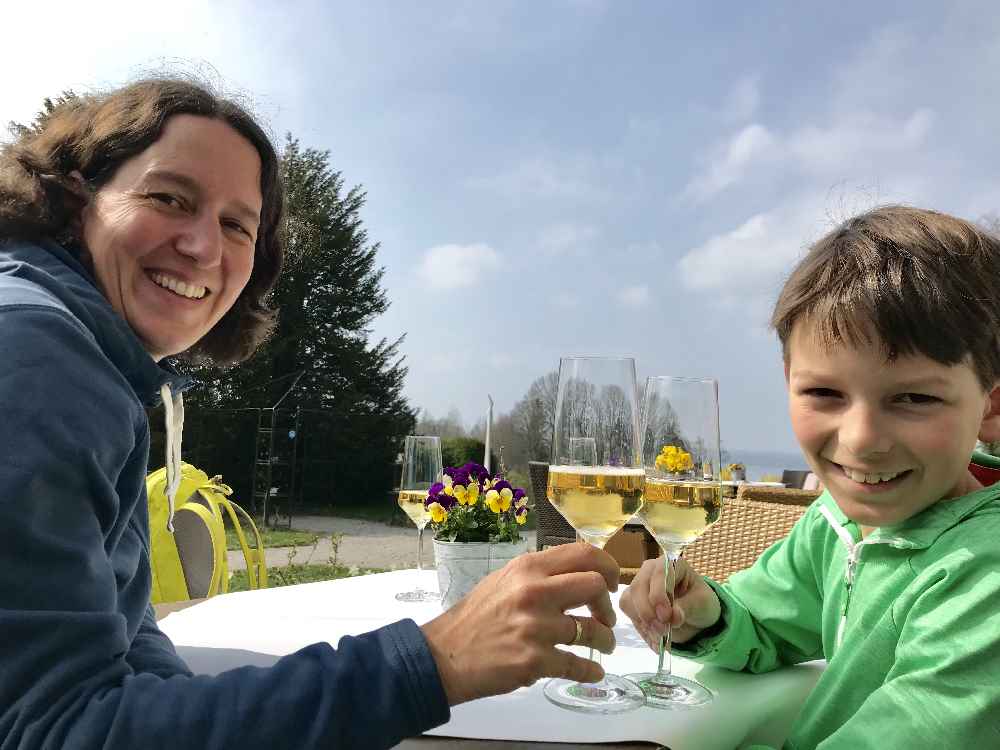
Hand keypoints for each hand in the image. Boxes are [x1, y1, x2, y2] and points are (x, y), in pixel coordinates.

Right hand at [421, 542, 618, 705]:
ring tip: (604, 645)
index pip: (583, 554)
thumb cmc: (476, 617)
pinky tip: (594, 671)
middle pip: (596, 586)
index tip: (613, 581)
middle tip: (605, 617)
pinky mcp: (535, 661)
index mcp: (528, 568)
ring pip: (594, 630)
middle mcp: (535, 592)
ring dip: (606, 640)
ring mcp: (536, 628)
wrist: (445, 656)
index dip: (608, 566)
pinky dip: (591, 670)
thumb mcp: (504, 580)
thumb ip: (539, 574)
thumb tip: (577, 572)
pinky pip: (578, 664)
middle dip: (608, 605)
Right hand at [619, 555, 719, 649]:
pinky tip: (655, 637)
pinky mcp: (633, 600)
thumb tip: (674, 616)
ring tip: (661, 636)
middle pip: (638, 587)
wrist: (695, 617)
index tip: (666, 617)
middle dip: (648, 612)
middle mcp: (651, 570)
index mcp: (672, 563)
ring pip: (629, 600)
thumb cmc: (700, 603)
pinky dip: (640, 627)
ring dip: (643, 621)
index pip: (659, 573)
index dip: (659, 595)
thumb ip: (687, 607)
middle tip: (663, 631)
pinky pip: (628, 612)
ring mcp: (640, 584)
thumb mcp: (702, 604)